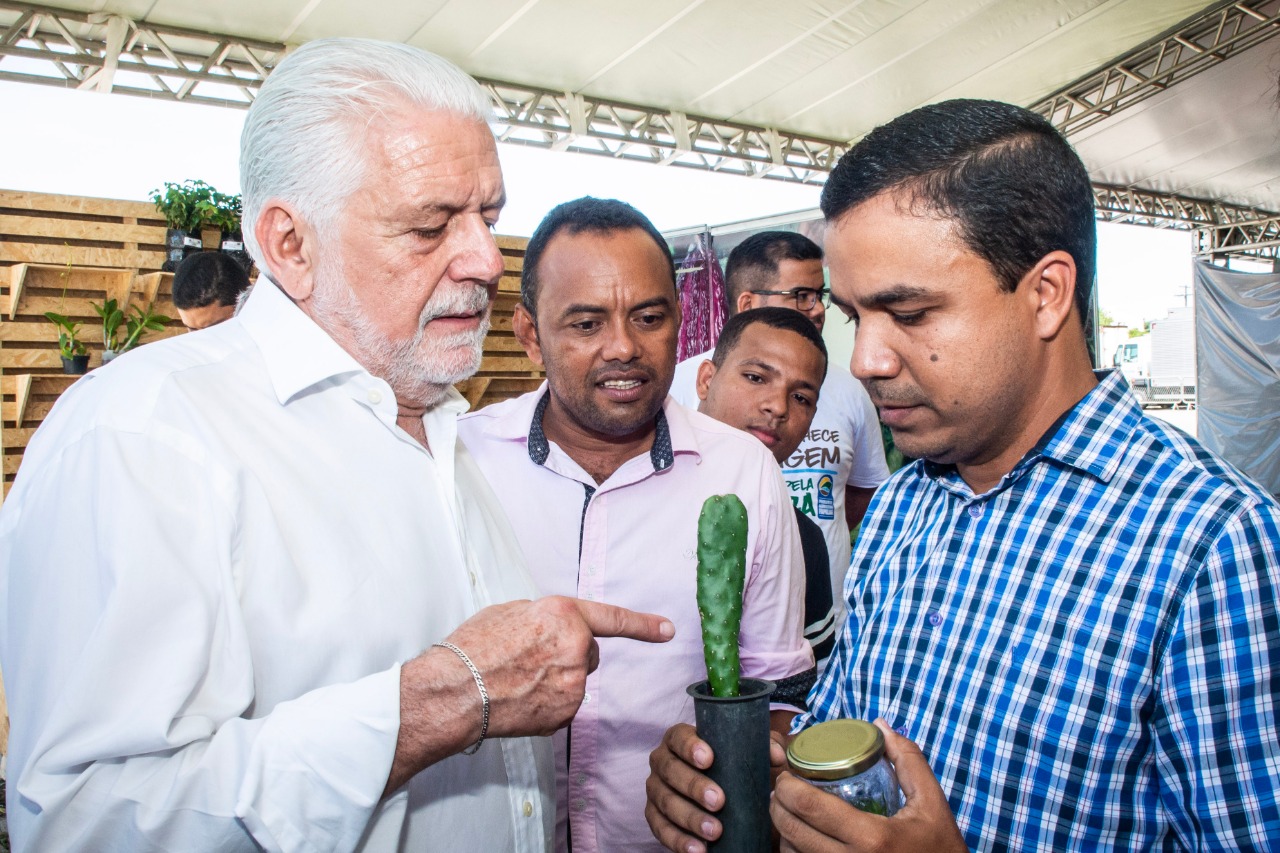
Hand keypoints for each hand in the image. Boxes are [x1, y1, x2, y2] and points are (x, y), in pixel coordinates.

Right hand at [387, 596, 672, 792]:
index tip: (667, 630)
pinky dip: (546, 703)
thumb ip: (544, 618)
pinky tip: (519, 699)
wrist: (454, 691)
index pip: (613, 618)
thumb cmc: (473, 648)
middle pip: (588, 652)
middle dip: (567, 653)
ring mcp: (572, 684)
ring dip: (555, 679)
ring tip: (517, 679)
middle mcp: (575, 647)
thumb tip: (554, 629)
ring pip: (574, 680)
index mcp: (562, 614)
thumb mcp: (511, 612)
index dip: (643, 625)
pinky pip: (562, 704)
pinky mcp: (564, 713)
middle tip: (529, 658)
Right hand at [644, 724, 788, 852]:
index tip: (709, 759)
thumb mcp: (748, 754)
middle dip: (694, 786)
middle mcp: (662, 762)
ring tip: (715, 831)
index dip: (690, 747)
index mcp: (679, 740)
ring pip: (666, 802)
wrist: (721, 797)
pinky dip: (678, 841)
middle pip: (671, 770)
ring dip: (690, 818)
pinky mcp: (655, 817)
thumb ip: (764, 747)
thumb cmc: (731, 768)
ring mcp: (656, 790)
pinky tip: (699, 849)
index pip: (678, 737)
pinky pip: (661, 829)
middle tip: (718, 801)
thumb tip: (775, 755)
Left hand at [770, 720, 966, 852]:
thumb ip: (908, 760)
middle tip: (783, 788)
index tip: (788, 772)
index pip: (810, 807)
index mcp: (872, 838)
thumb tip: (879, 725)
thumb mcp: (931, 802)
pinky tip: (802, 836)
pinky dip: (795, 850)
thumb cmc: (939, 846)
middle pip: (792, 830)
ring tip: (789, 810)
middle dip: (778, 804)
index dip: (789, 786)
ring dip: (783, 829)